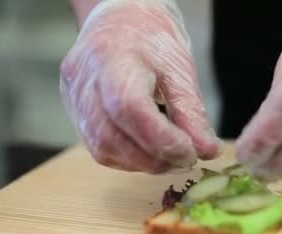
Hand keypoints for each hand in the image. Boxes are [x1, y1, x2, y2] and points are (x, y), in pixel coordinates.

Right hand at [60, 0, 220, 172]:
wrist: (121, 22)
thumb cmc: (151, 40)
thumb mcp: (179, 69)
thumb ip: (191, 112)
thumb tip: (208, 151)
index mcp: (111, 57)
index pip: (129, 107)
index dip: (161, 138)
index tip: (190, 151)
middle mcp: (84, 79)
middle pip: (111, 135)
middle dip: (152, 157)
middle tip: (185, 159)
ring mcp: (73, 97)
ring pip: (102, 147)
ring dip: (141, 162)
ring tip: (170, 157)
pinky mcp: (74, 112)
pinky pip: (98, 148)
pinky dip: (127, 158)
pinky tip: (149, 152)